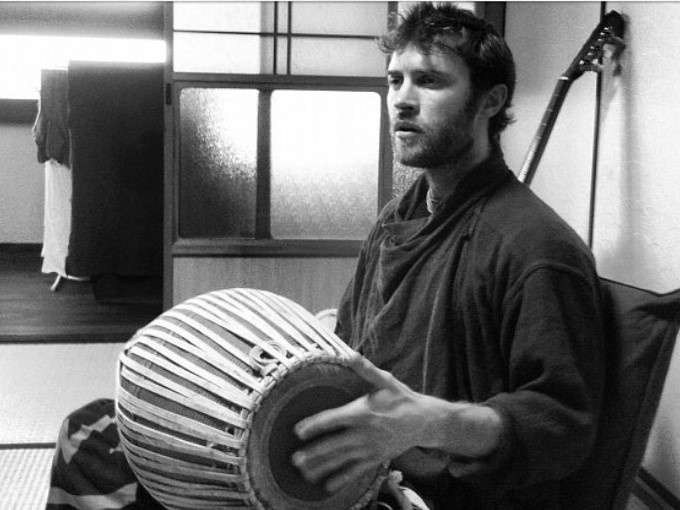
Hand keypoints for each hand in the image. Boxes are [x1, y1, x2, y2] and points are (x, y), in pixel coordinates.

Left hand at [291, 353, 428, 492]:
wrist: (424, 421)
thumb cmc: (402, 398)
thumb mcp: (386, 381)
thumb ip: (366, 370)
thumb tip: (351, 355)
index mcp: (363, 412)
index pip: (333, 419)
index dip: (315, 425)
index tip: (298, 431)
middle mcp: (364, 433)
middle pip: (333, 445)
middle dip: (313, 453)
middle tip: (294, 459)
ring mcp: (370, 449)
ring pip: (341, 460)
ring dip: (322, 467)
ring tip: (304, 473)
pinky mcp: (376, 459)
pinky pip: (356, 471)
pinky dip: (341, 479)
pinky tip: (327, 485)